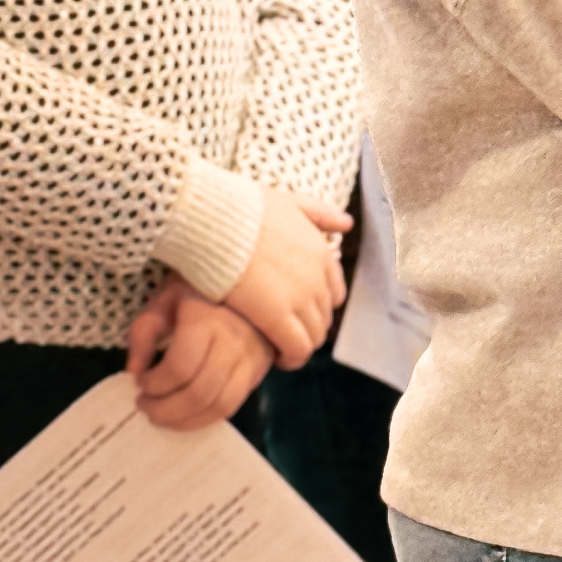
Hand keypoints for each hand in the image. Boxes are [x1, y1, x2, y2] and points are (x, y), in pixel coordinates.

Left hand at [128, 273, 274, 429]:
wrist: (251, 281)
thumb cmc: (200, 288)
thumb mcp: (166, 298)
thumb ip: (145, 331)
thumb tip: (133, 371)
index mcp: (208, 319)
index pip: (180, 367)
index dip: (155, 383)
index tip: (139, 382)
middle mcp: (235, 342)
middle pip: (200, 393)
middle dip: (166, 409)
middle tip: (144, 406)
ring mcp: (252, 359)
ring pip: (220, 406)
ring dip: (185, 420)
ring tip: (161, 416)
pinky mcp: (259, 371)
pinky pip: (234, 405)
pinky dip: (206, 418)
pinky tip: (186, 415)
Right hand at [224, 186, 350, 368]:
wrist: (216, 218)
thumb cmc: (242, 208)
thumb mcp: (289, 202)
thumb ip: (319, 213)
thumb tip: (346, 223)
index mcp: (320, 252)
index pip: (334, 292)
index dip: (317, 306)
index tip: (296, 312)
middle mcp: (317, 277)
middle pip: (324, 317)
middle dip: (308, 328)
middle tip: (285, 335)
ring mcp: (300, 298)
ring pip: (314, 336)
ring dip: (301, 345)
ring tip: (280, 350)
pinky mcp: (277, 317)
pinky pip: (297, 349)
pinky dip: (292, 358)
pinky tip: (277, 359)